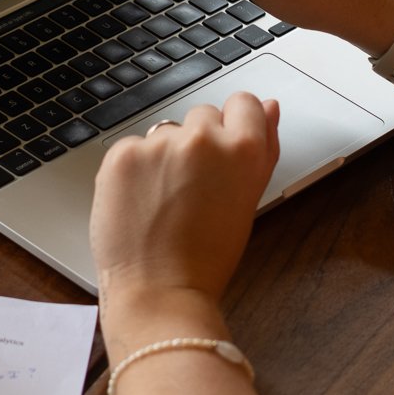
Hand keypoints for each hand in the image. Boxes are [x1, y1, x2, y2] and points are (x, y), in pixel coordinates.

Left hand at [90, 94, 281, 312]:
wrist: (159, 291)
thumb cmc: (208, 257)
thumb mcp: (248, 201)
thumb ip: (263, 148)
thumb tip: (270, 106)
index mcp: (244, 150)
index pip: (244, 103)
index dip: (234, 126)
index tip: (224, 149)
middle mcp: (203, 138)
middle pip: (202, 116)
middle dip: (198, 144)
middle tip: (193, 190)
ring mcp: (159, 144)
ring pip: (165, 133)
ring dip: (164, 156)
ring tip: (164, 202)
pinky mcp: (123, 154)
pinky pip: (133, 148)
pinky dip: (134, 170)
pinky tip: (140, 202)